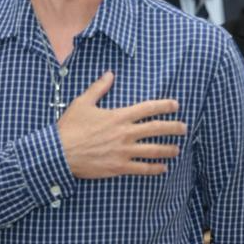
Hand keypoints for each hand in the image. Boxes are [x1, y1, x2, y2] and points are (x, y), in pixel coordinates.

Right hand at [57, 71, 186, 178]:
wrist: (58, 153)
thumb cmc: (69, 128)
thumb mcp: (82, 103)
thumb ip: (99, 88)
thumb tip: (110, 74)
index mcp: (119, 116)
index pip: (148, 108)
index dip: (165, 106)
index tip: (176, 105)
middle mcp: (125, 133)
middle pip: (157, 129)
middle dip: (174, 128)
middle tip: (184, 128)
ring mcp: (124, 151)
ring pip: (154, 150)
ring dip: (169, 149)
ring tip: (178, 149)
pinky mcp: (119, 167)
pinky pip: (142, 168)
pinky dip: (155, 168)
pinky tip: (163, 168)